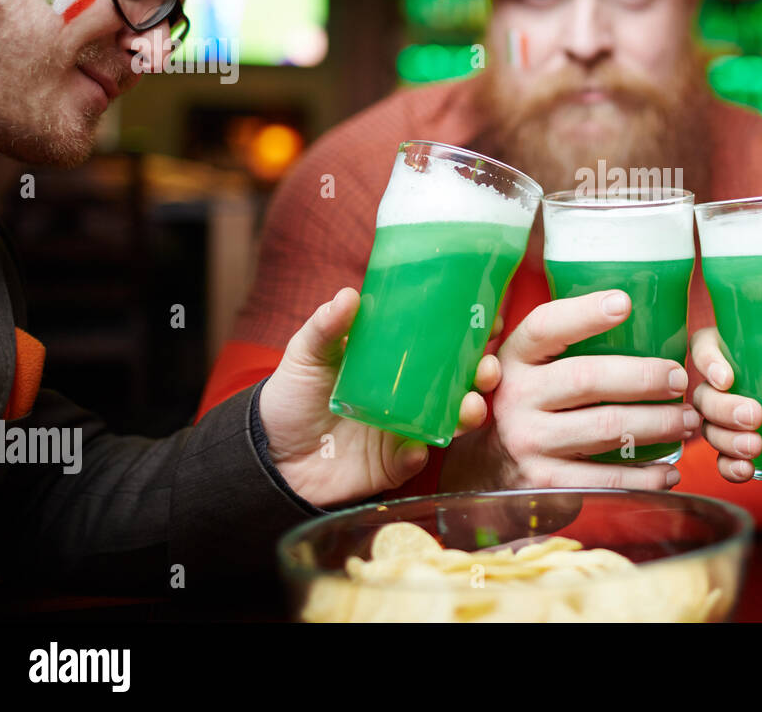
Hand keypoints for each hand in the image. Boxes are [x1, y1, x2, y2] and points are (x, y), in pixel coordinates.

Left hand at [258, 287, 495, 506]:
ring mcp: (406, 430)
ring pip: (451, 421)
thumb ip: (325, 327)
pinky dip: (420, 453)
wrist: (270, 455)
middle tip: (487, 368)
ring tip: (469, 407)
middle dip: (483, 375)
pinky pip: (416, 459)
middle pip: (460, 382)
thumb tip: (348, 295)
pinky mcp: (394, 465)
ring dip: (468, 413)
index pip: (444, 345)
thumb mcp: (306, 354)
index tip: (490, 320)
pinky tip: (417, 447)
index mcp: (396, 364)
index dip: (472, 334)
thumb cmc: (292, 397)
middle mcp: (410, 396)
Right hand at [441, 289, 698, 490]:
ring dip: (658, 424)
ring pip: (606, 426)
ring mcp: (528, 442)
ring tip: (688, 420)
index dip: (583, 313)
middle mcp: (516, 397)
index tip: (624, 303)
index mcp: (515, 358)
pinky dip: (646, 476)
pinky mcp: (544, 483)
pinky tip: (670, 470)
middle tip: (680, 379)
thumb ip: (565, 344)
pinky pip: (606, 479)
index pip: (546, 327)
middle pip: (588, 378)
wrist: (488, 469)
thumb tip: (637, 312)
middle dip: (645, 377)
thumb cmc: (530, 403)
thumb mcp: (530, 367)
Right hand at [689, 329, 761, 482]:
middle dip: (721, 408)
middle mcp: (743, 381)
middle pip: (706, 392)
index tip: (727, 378)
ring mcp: (744, 418)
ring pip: (710, 427)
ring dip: (724, 440)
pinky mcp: (755, 450)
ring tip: (756, 448)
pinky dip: (729, 467)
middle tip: (756, 418)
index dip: (707, 358)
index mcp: (757, 348)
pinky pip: (725, 460)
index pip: (709, 344)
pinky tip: (747, 471)